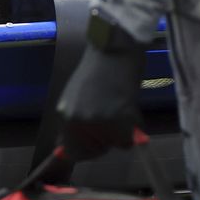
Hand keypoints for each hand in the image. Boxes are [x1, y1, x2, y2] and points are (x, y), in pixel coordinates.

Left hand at [57, 40, 146, 159]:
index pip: (72, 150)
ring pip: (114, 145)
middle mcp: (79, 120)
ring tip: (120, 109)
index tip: (96, 147)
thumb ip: (74, 121)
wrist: (114, 48)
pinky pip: (129, 140)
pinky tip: (130, 110)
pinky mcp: (121, 118)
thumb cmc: (96, 69)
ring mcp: (99, 120)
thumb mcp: (75, 97)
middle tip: (113, 122)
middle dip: (105, 142)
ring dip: (120, 134)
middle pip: (94, 150)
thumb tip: (66, 149)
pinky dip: (133, 130)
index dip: (86, 151)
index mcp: (65, 114)